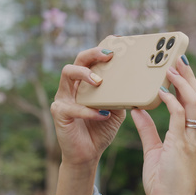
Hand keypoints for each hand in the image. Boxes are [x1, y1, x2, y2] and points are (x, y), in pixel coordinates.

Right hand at [51, 47, 125, 168]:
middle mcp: (72, 86)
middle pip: (78, 59)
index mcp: (85, 83)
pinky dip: (89, 111)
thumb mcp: (116, 110)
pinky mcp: (59, 113)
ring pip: (67, 73)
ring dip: (84, 74)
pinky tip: (102, 114)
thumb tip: (135, 84)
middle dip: (92, 53)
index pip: (91, 59)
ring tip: (99, 81)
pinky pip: (73, 107)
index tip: (118, 40)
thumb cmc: (100, 129)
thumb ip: (121, 96)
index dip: (102, 48)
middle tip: (108, 55)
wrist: (87, 154)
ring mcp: (63, 97)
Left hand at [132, 57, 195, 194]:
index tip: (178, 68)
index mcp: (195, 137)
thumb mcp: (154, 151)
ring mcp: (195, 140)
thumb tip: (137, 109)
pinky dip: (171, 100)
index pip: (194, 104)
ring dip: (181, 82)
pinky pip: (179, 115)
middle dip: (188, 76)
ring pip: (194, 102)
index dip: (187, 84)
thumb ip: (148, 129)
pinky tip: (159, 90)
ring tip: (169, 67)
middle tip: (177, 57)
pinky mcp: (185, 145)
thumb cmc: (164, 184)